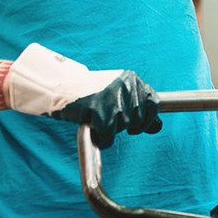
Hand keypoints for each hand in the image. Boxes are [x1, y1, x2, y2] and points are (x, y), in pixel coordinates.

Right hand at [2, 43, 161, 148]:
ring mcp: (113, 99)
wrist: (61, 86)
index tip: (141, 124)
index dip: (149, 118)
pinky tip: (96, 131)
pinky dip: (103, 139)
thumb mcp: (118, 91)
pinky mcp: (99, 112)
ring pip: (124, 127)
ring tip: (100, 120)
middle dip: (129, 126)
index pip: (154, 103)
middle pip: (139, 118)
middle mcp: (126, 87)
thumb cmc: (91, 92)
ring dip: (113, 130)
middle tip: (112, 121)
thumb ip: (137, 104)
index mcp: (132, 79)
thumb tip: (157, 127)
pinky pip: (109, 135)